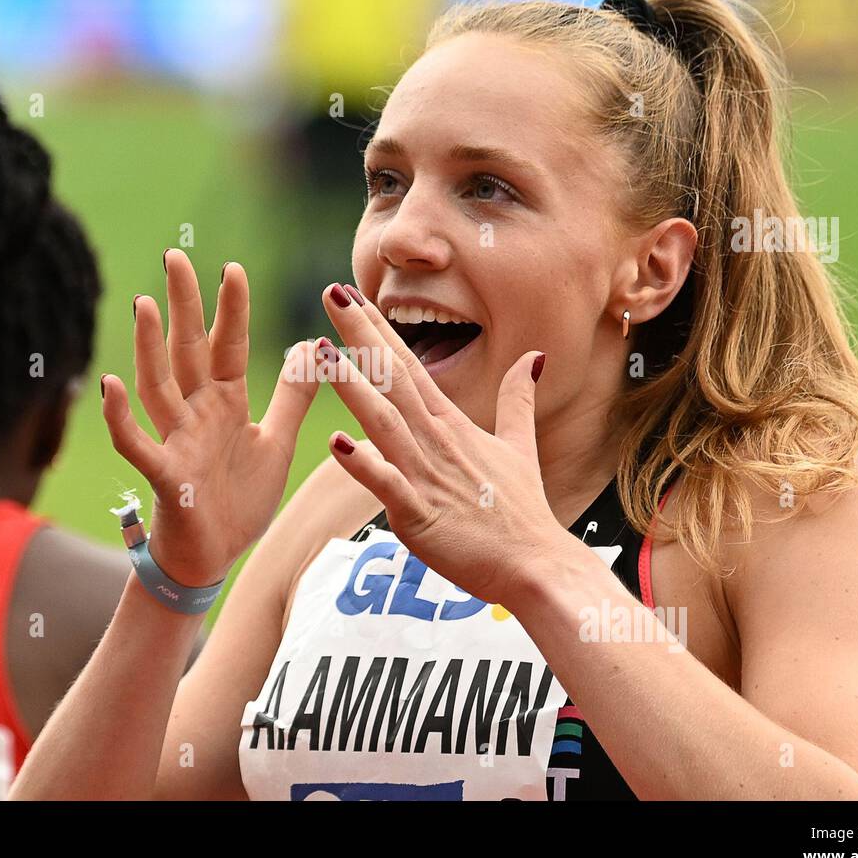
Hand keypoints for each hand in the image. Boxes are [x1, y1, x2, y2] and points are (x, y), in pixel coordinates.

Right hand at [100, 250, 318, 587]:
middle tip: (173, 257)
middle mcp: (196, 414)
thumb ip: (292, 395)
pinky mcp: (165, 476)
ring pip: (158, 387)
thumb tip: (311, 344)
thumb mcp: (277, 441)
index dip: (230, 310)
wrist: (214, 558)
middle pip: (186, 352)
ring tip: (142, 304)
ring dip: (148, 347)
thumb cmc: (238, 500)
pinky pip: (137, 443)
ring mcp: (176, 442)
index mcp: (224, 402)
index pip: (227, 346)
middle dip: (182, 307)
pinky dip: (121, 418)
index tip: (231, 267)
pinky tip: (110, 385)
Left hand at [315, 283, 573, 604]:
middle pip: (392, 378)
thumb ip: (517, 400)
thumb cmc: (522, 512)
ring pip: (383, 421)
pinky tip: (337, 443)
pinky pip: (388, 484)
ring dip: (351, 386)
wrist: (537, 565)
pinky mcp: (420, 513)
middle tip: (332, 292)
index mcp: (451, 424)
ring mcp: (426, 475)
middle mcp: (435, 440)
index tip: (352, 296)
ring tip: (320, 353)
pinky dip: (363, 464)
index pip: (408, 365)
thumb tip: (533, 358)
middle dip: (361, 335)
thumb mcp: (520, 446)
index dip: (378, 329)